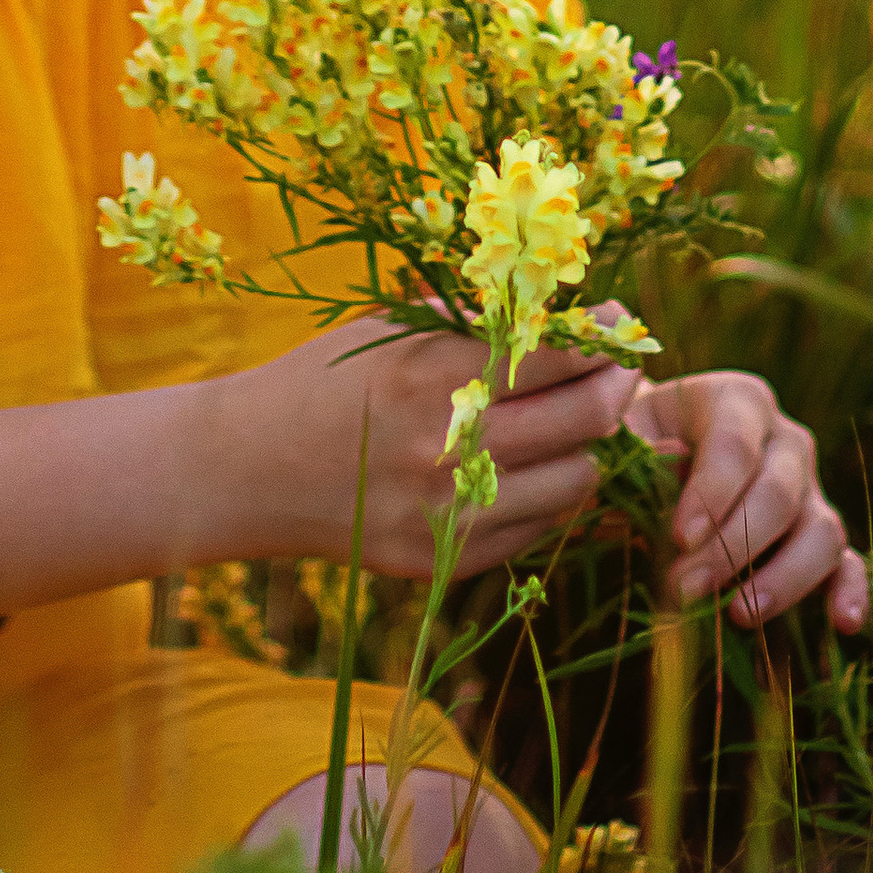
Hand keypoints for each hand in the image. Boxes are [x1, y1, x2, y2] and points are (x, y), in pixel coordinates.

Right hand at [216, 315, 642, 580]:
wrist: (250, 466)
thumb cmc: (324, 381)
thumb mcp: (390, 331)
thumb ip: (473, 322)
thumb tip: (564, 310)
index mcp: (432, 374)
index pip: (558, 357)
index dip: (605, 337)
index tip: (621, 324)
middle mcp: (448, 448)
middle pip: (585, 419)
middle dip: (618, 387)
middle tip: (622, 370)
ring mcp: (450, 514)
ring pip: (577, 481)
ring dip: (586, 446)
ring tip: (572, 423)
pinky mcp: (446, 562)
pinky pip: (538, 527)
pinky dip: (548, 493)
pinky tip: (530, 466)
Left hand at [625, 369, 868, 630]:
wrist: (648, 466)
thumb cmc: (632, 450)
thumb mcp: (624, 440)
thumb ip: (640, 451)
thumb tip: (672, 460)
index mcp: (736, 401)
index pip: (736, 443)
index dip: (712, 493)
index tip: (680, 538)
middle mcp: (785, 441)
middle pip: (779, 491)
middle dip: (734, 546)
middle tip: (686, 588)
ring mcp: (810, 491)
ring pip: (821, 531)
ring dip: (784, 577)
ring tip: (739, 614)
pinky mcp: (820, 539)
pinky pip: (849, 564)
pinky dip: (850, 593)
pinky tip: (841, 623)